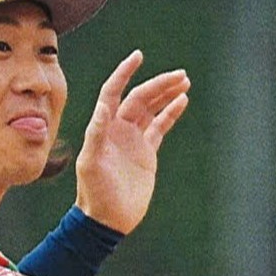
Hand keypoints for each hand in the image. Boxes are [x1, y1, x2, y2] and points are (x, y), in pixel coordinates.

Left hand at [74, 50, 190, 234]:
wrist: (107, 219)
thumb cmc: (94, 192)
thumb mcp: (92, 163)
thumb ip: (97, 134)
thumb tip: (104, 106)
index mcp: (103, 127)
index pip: (113, 92)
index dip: (124, 73)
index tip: (138, 56)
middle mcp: (118, 129)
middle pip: (139, 97)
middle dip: (158, 84)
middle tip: (179, 74)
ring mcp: (133, 139)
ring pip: (151, 109)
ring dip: (166, 94)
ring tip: (184, 81)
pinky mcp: (146, 152)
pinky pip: (160, 126)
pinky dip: (170, 113)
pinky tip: (182, 100)